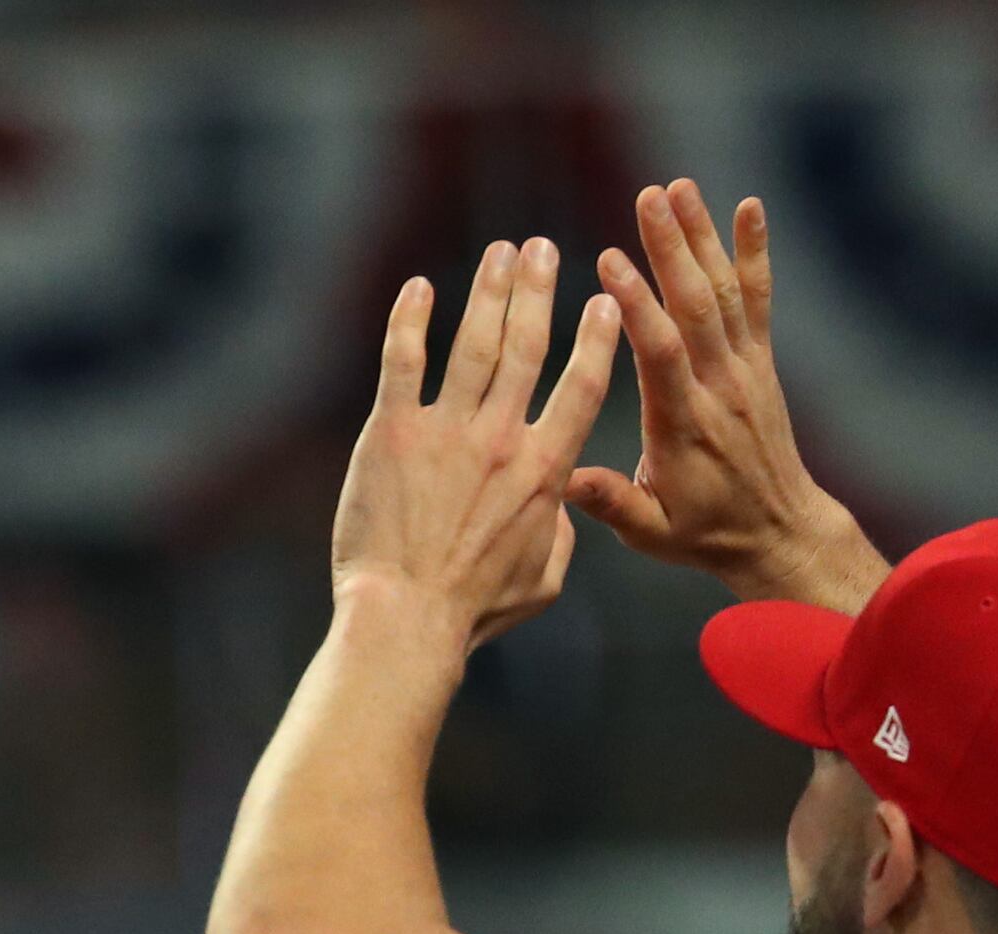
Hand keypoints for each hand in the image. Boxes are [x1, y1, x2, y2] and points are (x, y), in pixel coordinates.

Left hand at [333, 238, 619, 653]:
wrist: (406, 620)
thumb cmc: (473, 612)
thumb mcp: (543, 582)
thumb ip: (558, 535)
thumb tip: (560, 509)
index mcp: (546, 471)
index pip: (583, 385)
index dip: (597, 337)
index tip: (605, 300)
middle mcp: (501, 439)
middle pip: (528, 345)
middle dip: (539, 289)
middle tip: (542, 249)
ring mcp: (446, 431)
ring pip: (474, 342)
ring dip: (489, 290)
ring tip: (501, 253)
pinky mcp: (391, 433)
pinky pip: (403, 360)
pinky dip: (410, 319)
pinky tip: (418, 288)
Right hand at [569, 182, 885, 610]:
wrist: (778, 532)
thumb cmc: (704, 533)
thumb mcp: (651, 532)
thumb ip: (612, 502)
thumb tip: (563, 479)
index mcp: (685, 426)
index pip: (661, 355)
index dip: (637, 305)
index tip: (611, 260)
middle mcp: (720, 388)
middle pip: (695, 307)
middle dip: (671, 249)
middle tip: (648, 196)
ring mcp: (745, 369)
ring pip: (722, 293)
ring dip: (702, 236)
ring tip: (678, 187)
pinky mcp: (760, 360)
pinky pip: (758, 299)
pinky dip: (754, 252)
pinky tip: (748, 207)